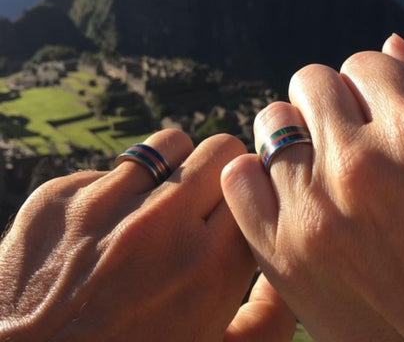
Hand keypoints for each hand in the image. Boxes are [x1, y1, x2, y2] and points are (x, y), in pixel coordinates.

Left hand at [0, 130, 294, 340]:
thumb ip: (272, 319)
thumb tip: (288, 265)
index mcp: (208, 268)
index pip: (256, 187)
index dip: (252, 196)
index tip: (240, 206)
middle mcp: (158, 226)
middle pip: (222, 148)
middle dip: (222, 172)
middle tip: (206, 202)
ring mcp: (102, 204)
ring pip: (169, 144)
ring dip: (174, 168)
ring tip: (160, 206)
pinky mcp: (57, 197)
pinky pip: (111, 169)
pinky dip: (118, 192)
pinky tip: (104, 232)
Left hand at [222, 34, 403, 340]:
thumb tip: (390, 43)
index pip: (365, 63)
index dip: (368, 86)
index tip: (372, 111)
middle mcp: (363, 164)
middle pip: (310, 81)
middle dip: (326, 102)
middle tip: (341, 137)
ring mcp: (315, 208)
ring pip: (271, 121)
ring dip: (291, 136)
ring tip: (313, 166)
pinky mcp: (278, 251)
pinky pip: (238, 175)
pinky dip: (253, 176)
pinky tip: (281, 193)